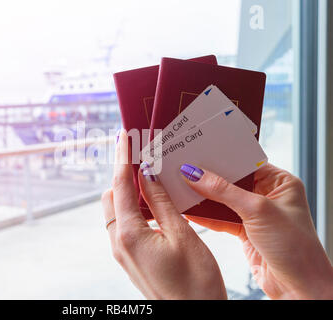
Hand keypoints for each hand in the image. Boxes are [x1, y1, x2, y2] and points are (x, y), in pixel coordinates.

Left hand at [101, 130, 226, 298]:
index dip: (122, 158)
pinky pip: (125, 225)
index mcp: (129, 235)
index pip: (120, 186)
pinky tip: (155, 203)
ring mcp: (123, 253)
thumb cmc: (196, 283)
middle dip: (123, 174)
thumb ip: (161, 202)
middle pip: (112, 197)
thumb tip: (147, 173)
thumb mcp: (182, 235)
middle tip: (142, 156)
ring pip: (118, 211)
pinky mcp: (131, 258)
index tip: (122, 136)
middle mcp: (119, 243)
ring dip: (130, 192)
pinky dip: (135, 209)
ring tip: (150, 175)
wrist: (196, 317)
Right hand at [181, 163, 332, 298]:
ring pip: (222, 200)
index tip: (197, 154)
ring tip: (180, 189)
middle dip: (208, 178)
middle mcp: (267, 195)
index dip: (221, 159)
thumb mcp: (258, 210)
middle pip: (230, 181)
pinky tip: (189, 211)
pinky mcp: (243, 231)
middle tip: (183, 170)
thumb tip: (195, 174)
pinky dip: (205, 216)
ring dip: (203, 198)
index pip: (244, 163)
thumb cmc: (295, 247)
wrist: (299, 287)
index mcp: (280, 182)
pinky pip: (220, 218)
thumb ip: (223, 191)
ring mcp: (254, 214)